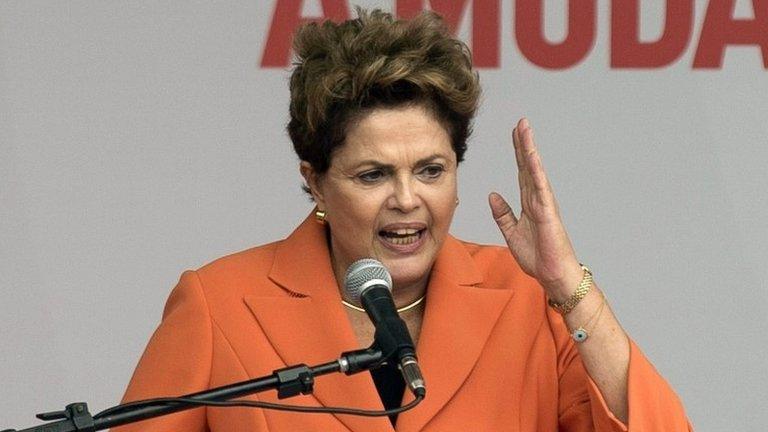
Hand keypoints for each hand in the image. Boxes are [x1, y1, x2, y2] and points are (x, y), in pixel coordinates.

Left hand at [488, 118, 582, 300]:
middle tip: (520, 122)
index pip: (521, 172)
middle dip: (524, 144)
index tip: (514, 134)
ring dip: (530, 149)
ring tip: (525, 129)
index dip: (518, 153)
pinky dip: (535, 171)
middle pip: (528, 166)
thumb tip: (492, 196)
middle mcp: (538, 199)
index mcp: (529, 203)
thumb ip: (503, 214)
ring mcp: (544, 203)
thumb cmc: (538, 256)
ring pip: (535, 171)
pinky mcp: (548, 212)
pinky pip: (540, 187)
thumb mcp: (511, 233)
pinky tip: (531, 156)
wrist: (553, 275)